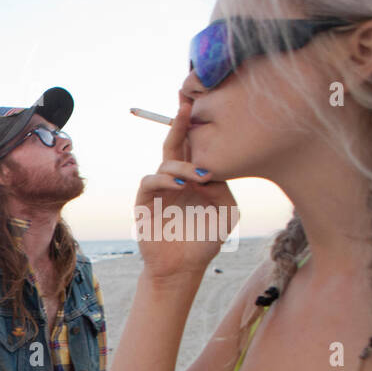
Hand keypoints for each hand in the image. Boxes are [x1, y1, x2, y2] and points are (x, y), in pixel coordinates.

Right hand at [134, 94, 237, 278]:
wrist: (182, 267)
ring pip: (166, 162)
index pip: (196, 146)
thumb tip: (210, 167)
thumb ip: (223, 185)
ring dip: (183, 165)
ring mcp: (160, 189)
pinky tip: (181, 186)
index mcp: (197, 177)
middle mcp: (178, 178)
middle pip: (176, 144)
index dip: (197, 126)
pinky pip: (150, 181)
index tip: (203, 103)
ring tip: (199, 178)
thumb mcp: (226, 211)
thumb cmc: (205, 240)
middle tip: (186, 104)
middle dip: (180, 123)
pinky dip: (165, 179)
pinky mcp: (145, 201)